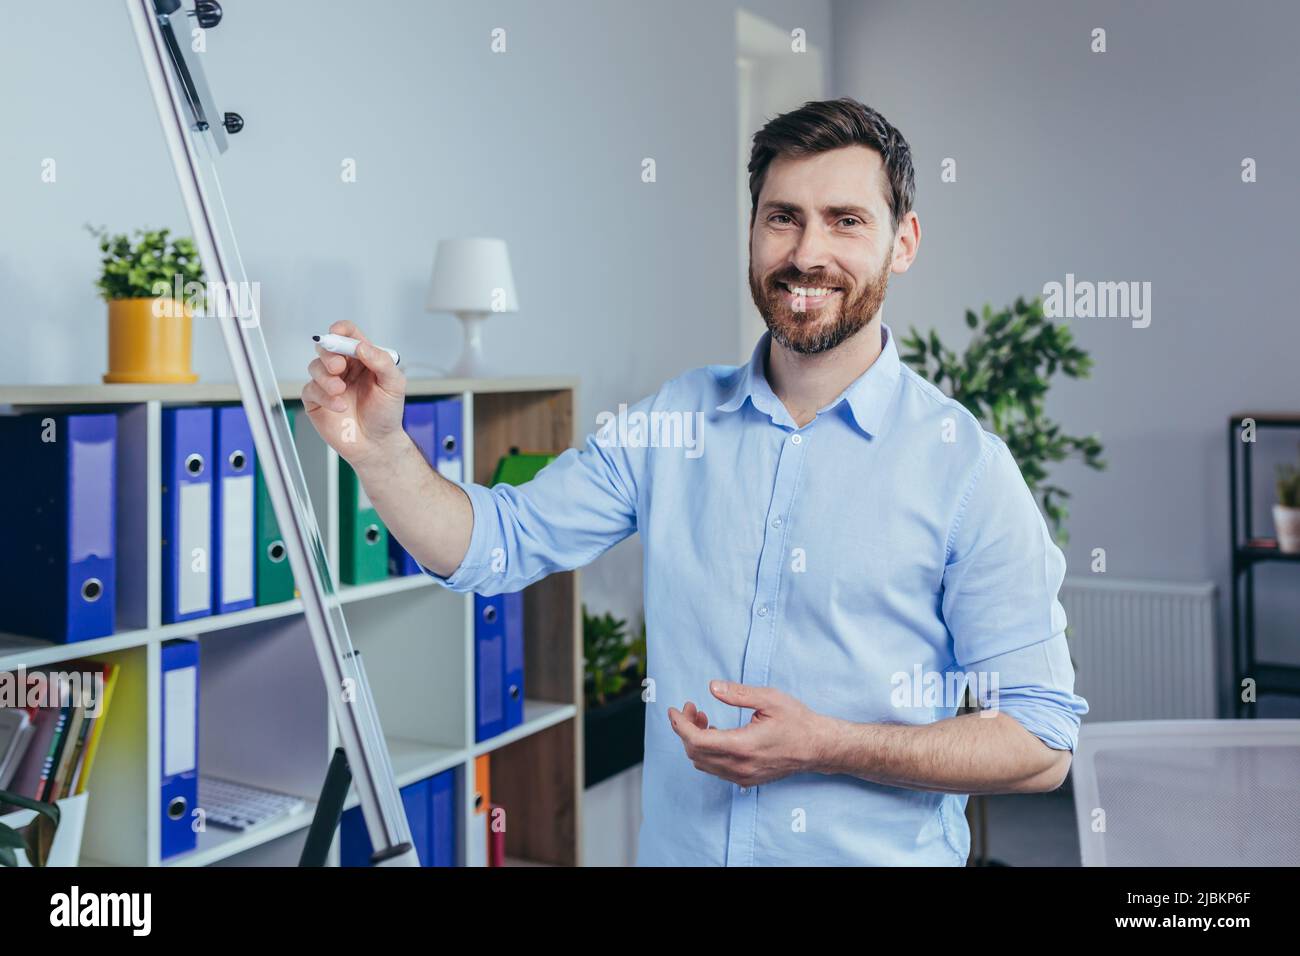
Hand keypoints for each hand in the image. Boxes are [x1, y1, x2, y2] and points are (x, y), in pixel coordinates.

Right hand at [301, 319, 406, 466]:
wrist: (377, 444)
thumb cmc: (386, 414)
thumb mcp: (394, 384)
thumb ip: (381, 362)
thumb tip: (361, 346)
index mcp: (362, 359)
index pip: (348, 335)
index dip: (341, 330)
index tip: (337, 332)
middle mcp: (344, 369)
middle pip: (326, 347)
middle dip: (329, 354)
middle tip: (338, 367)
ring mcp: (328, 384)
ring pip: (314, 367)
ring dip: (326, 377)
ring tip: (340, 391)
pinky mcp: (317, 401)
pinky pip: (310, 390)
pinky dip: (324, 397)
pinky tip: (340, 406)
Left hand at [667, 681, 833, 786]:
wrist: (818, 747)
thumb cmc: (797, 721)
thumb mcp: (770, 699)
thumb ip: (738, 693)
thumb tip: (712, 687)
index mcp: (742, 746)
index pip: (696, 741)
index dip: (679, 725)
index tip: (675, 709)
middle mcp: (739, 766)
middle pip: (694, 753)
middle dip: (685, 729)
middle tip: (691, 708)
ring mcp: (742, 776)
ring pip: (702, 763)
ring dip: (695, 741)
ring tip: (704, 718)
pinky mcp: (747, 779)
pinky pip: (715, 769)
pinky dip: (707, 752)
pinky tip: (716, 733)